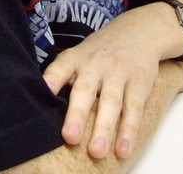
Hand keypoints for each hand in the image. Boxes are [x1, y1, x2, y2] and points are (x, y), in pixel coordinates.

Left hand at [42, 10, 165, 160]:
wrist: (139, 30)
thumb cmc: (100, 52)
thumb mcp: (79, 56)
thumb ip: (64, 79)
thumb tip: (43, 110)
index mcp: (75, 58)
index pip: (60, 68)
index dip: (50, 80)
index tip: (43, 93)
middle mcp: (96, 64)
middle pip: (86, 89)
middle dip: (78, 114)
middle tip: (70, 137)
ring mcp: (119, 72)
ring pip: (111, 102)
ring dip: (104, 128)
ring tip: (97, 152)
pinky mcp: (139, 82)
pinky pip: (134, 108)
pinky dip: (129, 130)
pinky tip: (124, 149)